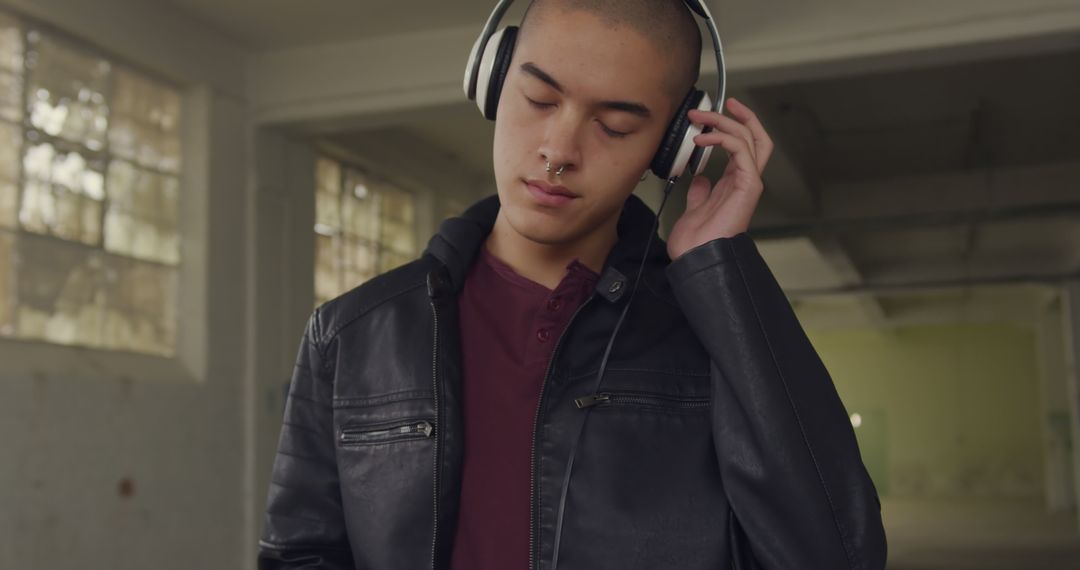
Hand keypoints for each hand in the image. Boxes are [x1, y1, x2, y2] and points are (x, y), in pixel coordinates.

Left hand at [666, 97, 773, 260]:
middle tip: (723, 102)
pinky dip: (723, 139)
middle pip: (756, 137)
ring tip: (699, 118)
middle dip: (740, 116)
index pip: (745, 145)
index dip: (737, 124)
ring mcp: (749, 182)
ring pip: (748, 138)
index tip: (721, 110)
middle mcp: (746, 180)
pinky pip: (741, 151)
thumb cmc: (697, 240)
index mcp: (735, 183)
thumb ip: (700, 192)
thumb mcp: (695, 208)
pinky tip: (703, 139)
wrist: (697, 257)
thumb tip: (700, 178)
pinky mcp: (748, 185)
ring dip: (723, 122)